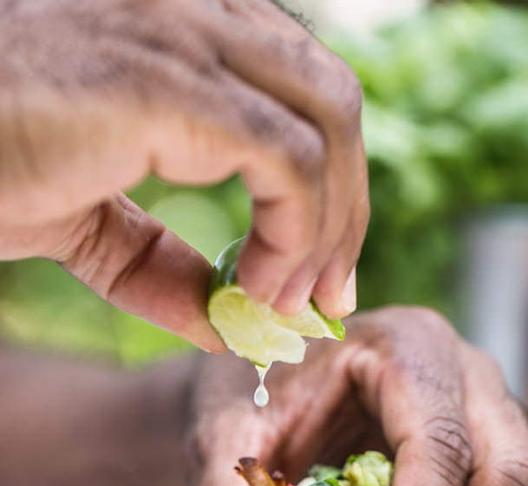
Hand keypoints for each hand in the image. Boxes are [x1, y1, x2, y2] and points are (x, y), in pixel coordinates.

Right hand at [0, 0, 366, 347]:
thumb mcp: (92, 229)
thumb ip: (165, 264)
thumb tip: (233, 324)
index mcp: (186, 27)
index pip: (305, 92)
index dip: (334, 188)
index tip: (322, 273)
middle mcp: (195, 9)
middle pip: (334, 100)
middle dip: (347, 210)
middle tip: (327, 296)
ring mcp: (183, 32)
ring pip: (328, 123)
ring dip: (326, 231)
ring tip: (287, 304)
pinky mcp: (166, 79)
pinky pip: (287, 160)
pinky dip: (294, 235)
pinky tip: (260, 289)